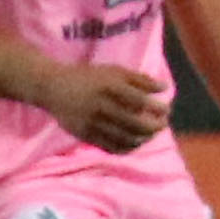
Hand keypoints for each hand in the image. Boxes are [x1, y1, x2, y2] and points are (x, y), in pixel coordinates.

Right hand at [37, 62, 170, 150]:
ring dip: (143, 139)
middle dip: (154, 127)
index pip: (140, 102)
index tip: (166, 110)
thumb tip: (165, 88)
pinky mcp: (84, 135)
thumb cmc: (89, 77)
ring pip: (124, 138)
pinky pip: (109, 147)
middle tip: (163, 125)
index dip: (157, 108)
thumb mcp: (114, 71)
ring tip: (151, 135)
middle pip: (134, 123)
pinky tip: (135, 143)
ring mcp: (91, 123)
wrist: (52, 87)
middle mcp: (101, 106)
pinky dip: (126, 148)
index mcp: (110, 87)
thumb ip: (140, 79)